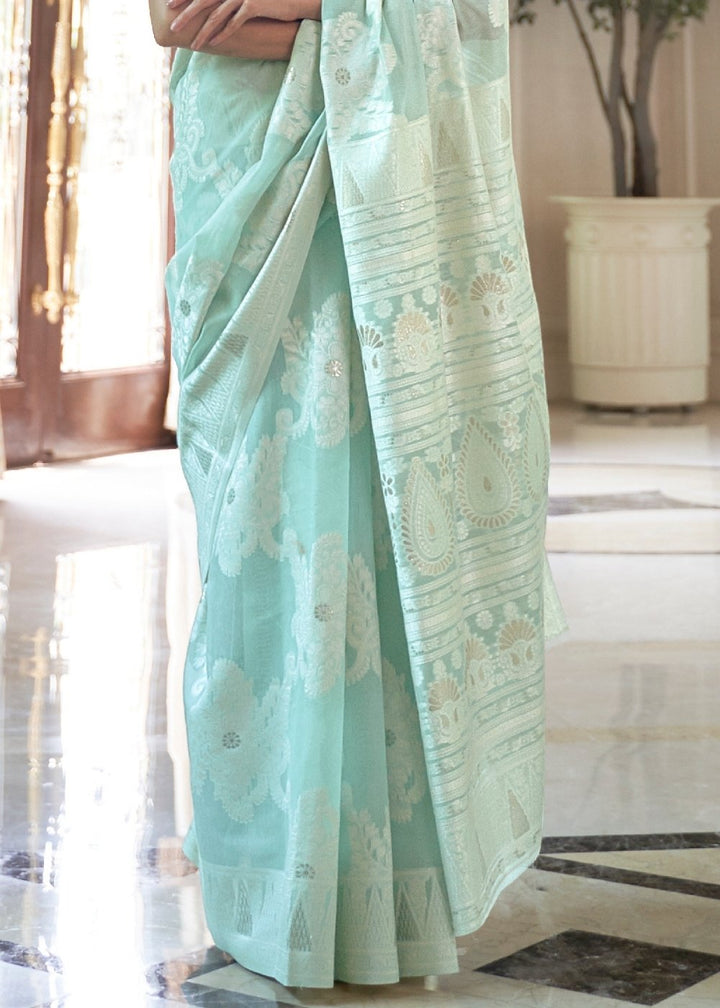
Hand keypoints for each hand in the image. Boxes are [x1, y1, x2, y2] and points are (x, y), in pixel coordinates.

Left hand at [166, 0, 319, 49]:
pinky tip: (214, 44)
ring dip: (203, 31)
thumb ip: (230, 2)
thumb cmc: (269, 0)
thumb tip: (216, 14)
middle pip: (204, 0)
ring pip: (217, 15)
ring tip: (193, 45)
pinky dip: (224, 34)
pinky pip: (235, 22)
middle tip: (173, 26)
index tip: (170, 5)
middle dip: (186, 14)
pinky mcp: (254, 5)